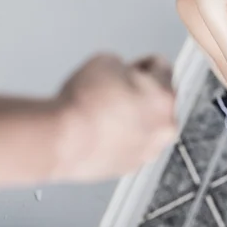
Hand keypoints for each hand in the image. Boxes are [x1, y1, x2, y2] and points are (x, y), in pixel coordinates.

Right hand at [55, 54, 176, 181]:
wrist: (61, 139)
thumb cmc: (82, 105)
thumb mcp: (105, 60)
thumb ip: (124, 65)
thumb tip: (122, 73)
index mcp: (165, 97)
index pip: (162, 68)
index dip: (142, 64)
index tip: (134, 67)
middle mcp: (164, 126)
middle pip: (159, 99)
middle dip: (140, 93)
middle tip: (114, 92)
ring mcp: (149, 149)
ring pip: (147, 125)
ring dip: (133, 117)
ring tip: (105, 113)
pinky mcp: (132, 165)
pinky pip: (133, 145)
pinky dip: (122, 138)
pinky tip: (103, 131)